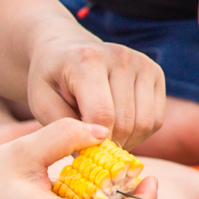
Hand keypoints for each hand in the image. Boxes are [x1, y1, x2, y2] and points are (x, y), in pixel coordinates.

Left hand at [22, 29, 163, 146]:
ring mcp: (142, 63)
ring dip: (127, 141)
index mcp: (88, 59)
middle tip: (93, 148)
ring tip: (106, 138)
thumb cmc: (51, 80)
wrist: (66, 48)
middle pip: (126, 121)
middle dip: (109, 144)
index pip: (102, 113)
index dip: (95, 141)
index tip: (83, 150)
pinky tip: (120, 128)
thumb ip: (65, 126)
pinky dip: (140, 133)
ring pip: (145, 123)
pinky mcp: (155, 72)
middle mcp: (121, 56)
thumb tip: (95, 148)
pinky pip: (156, 119)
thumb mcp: (41, 102)